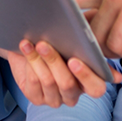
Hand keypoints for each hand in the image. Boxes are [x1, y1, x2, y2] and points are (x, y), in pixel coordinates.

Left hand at [0, 41, 121, 107]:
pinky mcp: (37, 98)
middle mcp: (74, 92)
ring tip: (33, 42)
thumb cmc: (63, 36)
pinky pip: (33, 84)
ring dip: (38, 59)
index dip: (86, 75)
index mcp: (91, 79)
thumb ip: (87, 32)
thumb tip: (91, 23)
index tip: (73, 60)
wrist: (35, 41)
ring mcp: (55, 98)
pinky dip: (29, 63)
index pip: (96, 87)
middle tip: (44, 45)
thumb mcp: (78, 32)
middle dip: (54, 62)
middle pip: (67, 84)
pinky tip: (26, 47)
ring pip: (48, 82)